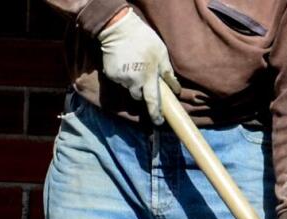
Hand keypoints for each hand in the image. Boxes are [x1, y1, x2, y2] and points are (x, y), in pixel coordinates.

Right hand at [98, 8, 179, 125]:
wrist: (118, 29)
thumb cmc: (144, 39)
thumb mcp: (161, 52)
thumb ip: (167, 72)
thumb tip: (175, 88)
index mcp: (148, 77)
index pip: (152, 101)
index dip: (155, 114)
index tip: (159, 122)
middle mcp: (133, 81)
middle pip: (138, 96)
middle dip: (143, 91)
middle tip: (145, 78)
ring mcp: (121, 79)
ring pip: (129, 87)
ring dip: (133, 82)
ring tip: (135, 66)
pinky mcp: (111, 75)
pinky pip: (120, 81)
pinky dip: (124, 75)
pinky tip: (125, 62)